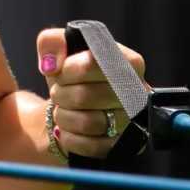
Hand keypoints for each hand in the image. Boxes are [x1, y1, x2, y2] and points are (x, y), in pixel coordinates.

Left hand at [37, 28, 147, 158]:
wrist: (75, 105)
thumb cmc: (72, 73)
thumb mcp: (60, 48)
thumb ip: (51, 42)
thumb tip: (51, 64)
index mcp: (128, 62)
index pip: (94, 64)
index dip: (69, 69)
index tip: (61, 71)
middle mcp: (138, 91)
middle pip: (86, 96)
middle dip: (61, 94)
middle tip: (57, 92)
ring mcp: (133, 121)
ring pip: (89, 123)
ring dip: (63, 117)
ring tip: (61, 110)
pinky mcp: (124, 144)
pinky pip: (92, 146)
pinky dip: (70, 138)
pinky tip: (66, 129)